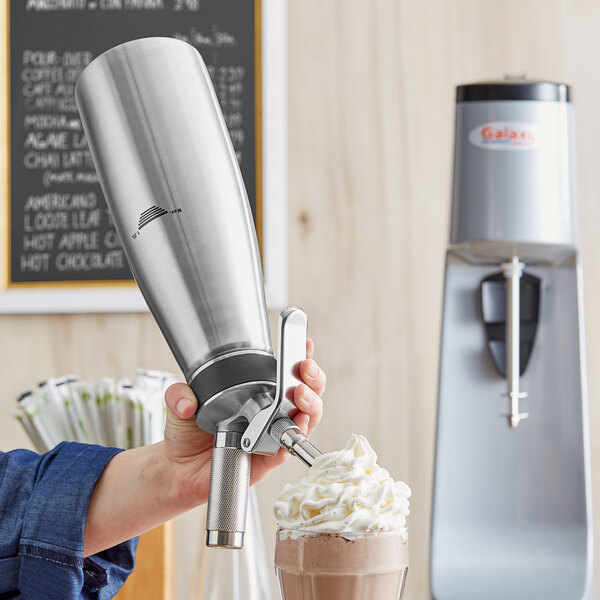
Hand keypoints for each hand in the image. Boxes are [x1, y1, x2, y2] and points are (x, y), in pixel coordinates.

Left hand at [163, 339, 325, 506]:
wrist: (178, 470)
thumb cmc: (188, 433)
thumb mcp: (180, 403)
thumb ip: (179, 394)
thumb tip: (186, 401)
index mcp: (257, 392)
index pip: (286, 371)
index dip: (301, 356)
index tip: (306, 343)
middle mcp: (270, 412)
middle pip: (307, 393)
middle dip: (313, 378)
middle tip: (305, 369)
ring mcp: (271, 435)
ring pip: (306, 418)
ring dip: (310, 404)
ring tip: (300, 395)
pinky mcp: (267, 459)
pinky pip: (287, 448)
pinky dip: (294, 436)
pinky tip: (296, 423)